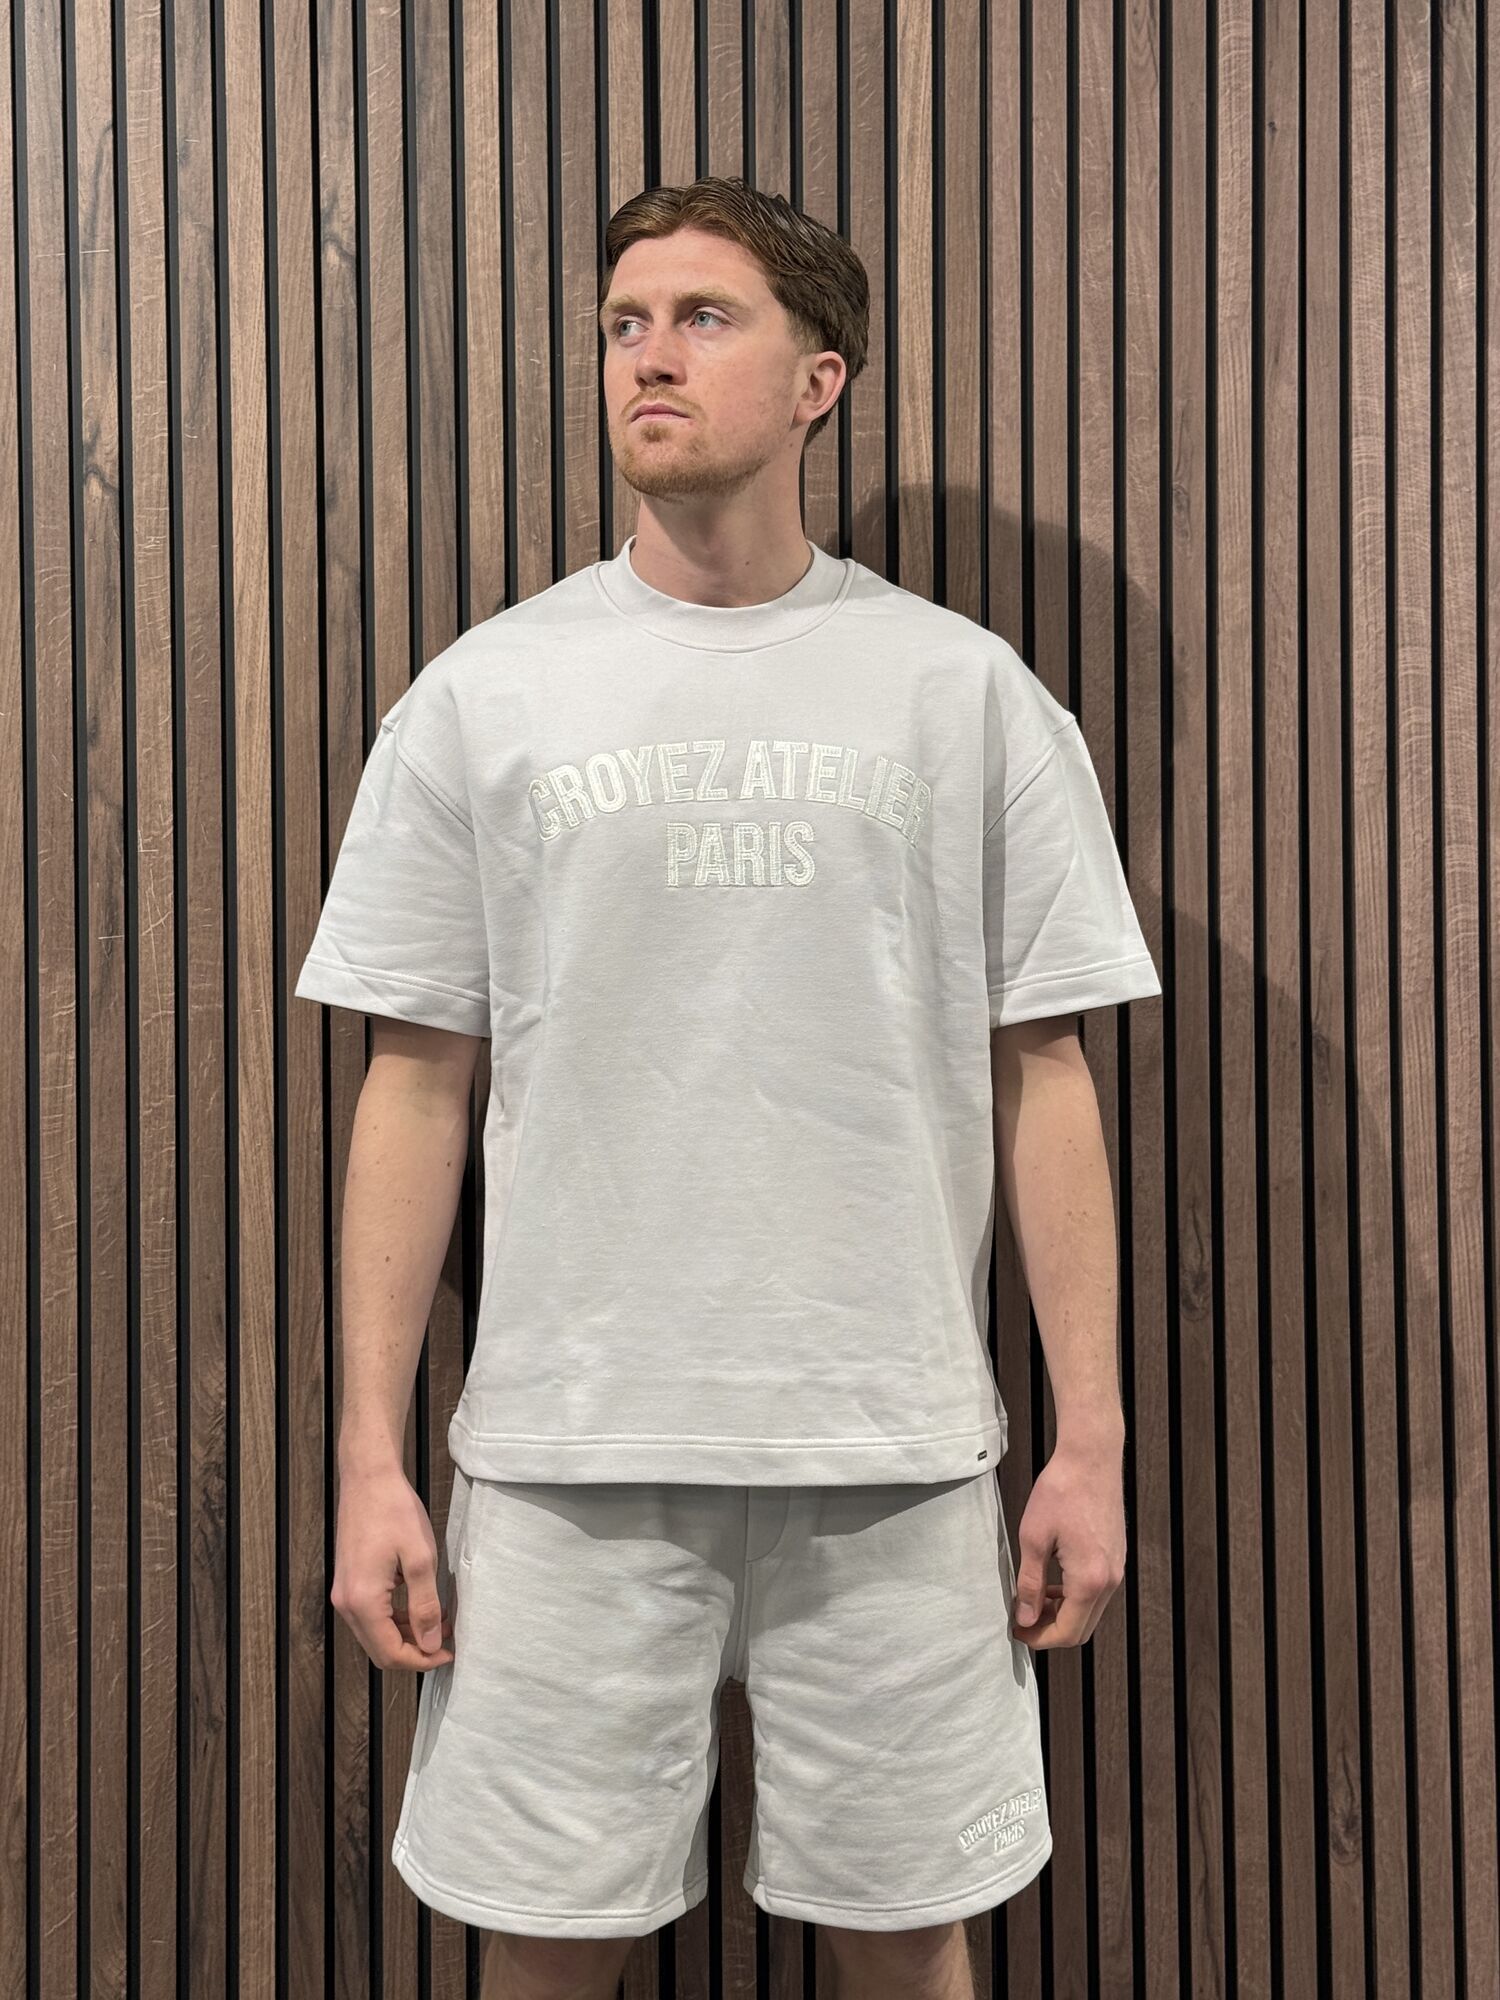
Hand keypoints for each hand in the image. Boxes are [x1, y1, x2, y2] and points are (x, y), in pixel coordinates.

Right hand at [329, 1467, 455, 1669]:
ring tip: (439, 1621)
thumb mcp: (420, 1559)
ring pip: (375, 1634)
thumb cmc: (395, 1512)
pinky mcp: (348, 1582)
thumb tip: (429, 1645)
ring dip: (406, 1635)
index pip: (390, 1654)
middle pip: (380, 1650)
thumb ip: (425, 1606)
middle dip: (415, 1650)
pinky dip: (395, 1619)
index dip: (421, 1660)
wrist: (368, 1478)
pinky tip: (419, 1605)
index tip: (449, 1652)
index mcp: (362, 1601)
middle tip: (447, 1637)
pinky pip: (371, 1615)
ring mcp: (344, 1593)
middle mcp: (346, 1603)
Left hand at [1009, 1435, 1126, 1649]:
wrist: (1091, 1457)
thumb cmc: (1061, 1491)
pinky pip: (1097, 1592)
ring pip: (1090, 1612)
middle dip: (1051, 1631)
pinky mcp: (1117, 1557)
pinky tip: (1053, 1579)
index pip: (1067, 1632)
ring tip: (1034, 1597)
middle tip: (1022, 1618)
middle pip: (1082, 1629)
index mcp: (1090, 1580)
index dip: (1039, 1638)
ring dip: (1063, 1614)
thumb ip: (1030, 1584)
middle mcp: (1111, 1581)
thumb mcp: (1033, 1538)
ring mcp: (1117, 1570)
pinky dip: (1075, 1597)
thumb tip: (1026, 1619)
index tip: (1016, 1630)